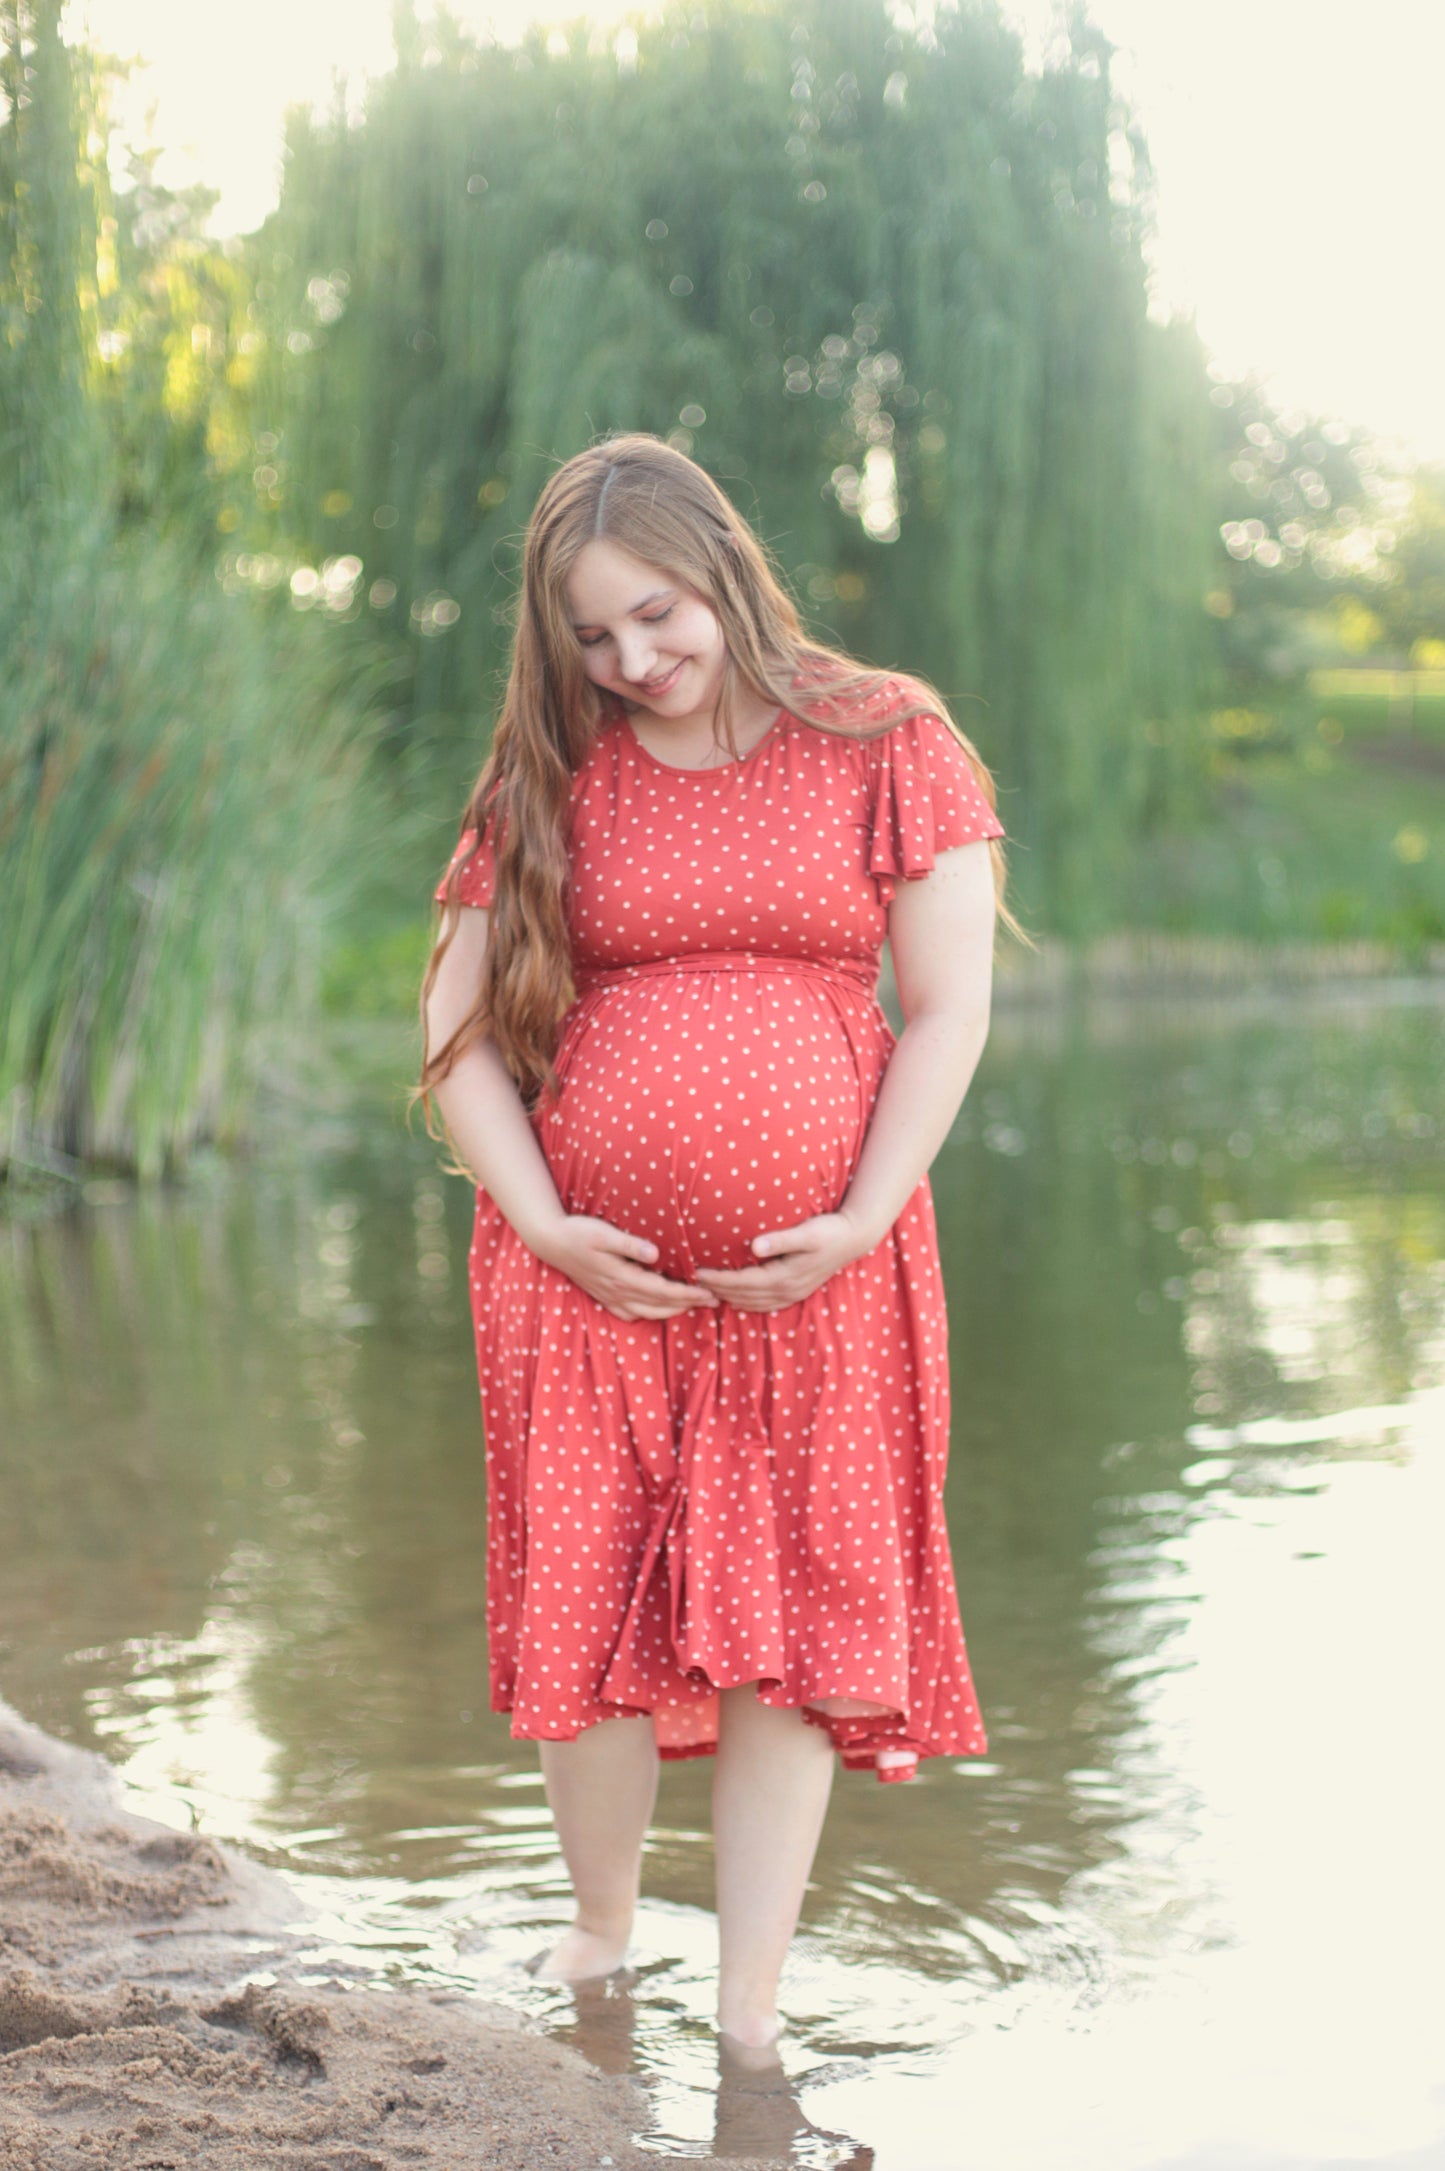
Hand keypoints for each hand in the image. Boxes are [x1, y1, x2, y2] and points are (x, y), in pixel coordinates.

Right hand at [530, 1214, 719, 1322]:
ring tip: (693, 1306)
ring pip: (647, 1313)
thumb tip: (656, 1253)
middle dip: (688, 1305)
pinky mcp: (603, 1297)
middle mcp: (618, 1292)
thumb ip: (629, 1244)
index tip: (711, 1292)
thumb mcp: (603, 1233)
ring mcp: (610, 1297)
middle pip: (660, 1305)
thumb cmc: (578, 1232)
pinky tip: (657, 1311)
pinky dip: (649, 1315)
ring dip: (672, 1311)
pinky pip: (630, 1314)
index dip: (689, 1294)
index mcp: (622, 1277)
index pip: (663, 1291)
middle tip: (714, 1301)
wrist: (550, 1242)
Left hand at [692, 1211, 871, 1313]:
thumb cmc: (829, 1230)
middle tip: (691, 1283)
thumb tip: (755, 1245)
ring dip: (728, 1298)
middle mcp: (786, 1290)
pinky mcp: (797, 1291)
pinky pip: (765, 1304)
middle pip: (743, 1295)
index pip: (742, 1281)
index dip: (718, 1278)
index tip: (696, 1272)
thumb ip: (780, 1239)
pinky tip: (736, 1299)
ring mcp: (792, 1294)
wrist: (855, 1238)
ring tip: (706, 1291)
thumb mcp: (806, 1232)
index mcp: (784, 1276)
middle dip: (717, 1290)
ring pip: (752, 1303)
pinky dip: (747, 1303)